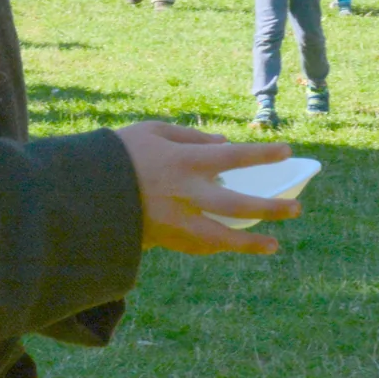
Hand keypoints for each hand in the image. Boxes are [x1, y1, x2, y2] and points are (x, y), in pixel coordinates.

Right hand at [114, 121, 298, 255]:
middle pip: (237, 204)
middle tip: (297, 209)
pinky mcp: (163, 239)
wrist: (81, 194)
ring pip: (221, 238)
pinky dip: (219, 245)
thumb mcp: (152, 131)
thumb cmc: (117, 154)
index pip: (233, 156)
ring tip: (274, 245)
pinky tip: (233, 244)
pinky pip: (198, 246)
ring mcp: (175, 221)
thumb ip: (190, 137)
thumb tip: (224, 143)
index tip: (287, 151)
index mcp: (183, 161)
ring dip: (249, 242)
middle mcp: (185, 194)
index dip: (262, 155)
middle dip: (270, 208)